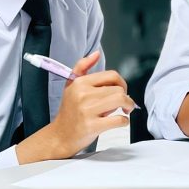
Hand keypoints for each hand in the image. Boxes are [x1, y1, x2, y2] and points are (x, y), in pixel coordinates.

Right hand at [17, 51, 134, 162]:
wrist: (60, 135)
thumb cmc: (69, 111)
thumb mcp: (71, 85)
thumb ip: (82, 67)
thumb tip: (96, 53)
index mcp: (80, 83)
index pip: (111, 75)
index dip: (121, 83)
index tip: (121, 91)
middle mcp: (83, 94)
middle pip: (118, 89)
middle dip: (126, 97)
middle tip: (123, 104)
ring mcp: (87, 111)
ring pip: (121, 100)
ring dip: (128, 106)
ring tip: (124, 111)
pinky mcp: (92, 126)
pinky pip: (118, 120)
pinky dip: (124, 121)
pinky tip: (120, 122)